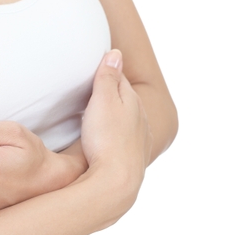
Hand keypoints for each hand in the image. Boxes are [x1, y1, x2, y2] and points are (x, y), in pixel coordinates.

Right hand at [80, 50, 152, 191]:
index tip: (93, 65)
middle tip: (93, 85)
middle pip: (125, 96)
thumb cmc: (106, 139)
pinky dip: (117, 131)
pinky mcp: (133, 156)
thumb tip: (116, 53)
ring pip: (127, 117)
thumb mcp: (103, 100)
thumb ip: (108, 76)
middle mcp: (140, 117)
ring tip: (101, 110)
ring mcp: (139, 138)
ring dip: (116, 112)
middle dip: (112, 90)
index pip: (119, 76)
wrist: (117, 181)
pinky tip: (110, 137)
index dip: (105, 69)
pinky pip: (126, 137)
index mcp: (132, 100)